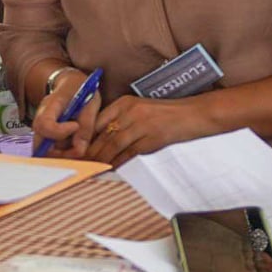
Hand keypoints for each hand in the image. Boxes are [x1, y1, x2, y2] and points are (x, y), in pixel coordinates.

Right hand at [30, 69, 101, 158]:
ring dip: (63, 154)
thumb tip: (79, 150)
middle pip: (39, 144)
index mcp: (50, 105)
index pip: (44, 124)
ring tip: (79, 143)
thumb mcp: (90, 102)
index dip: (60, 131)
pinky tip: (74, 144)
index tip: (76, 125)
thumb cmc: (81, 90)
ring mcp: (42, 128)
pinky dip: (62, 153)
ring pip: (45, 151)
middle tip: (78, 148)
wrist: (70, 83)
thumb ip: (86, 125)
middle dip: (59, 153)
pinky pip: (50, 150)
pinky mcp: (46, 135)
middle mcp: (40, 118)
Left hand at [85, 95, 215, 167]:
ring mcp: (141, 124)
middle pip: (102, 134)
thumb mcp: (141, 110)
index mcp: (125, 102)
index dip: (85, 136)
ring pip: (113, 145)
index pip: (98, 120)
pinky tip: (110, 170)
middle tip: (78, 163)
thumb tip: (103, 140)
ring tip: (90, 169)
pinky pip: (129, 153)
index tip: (76, 149)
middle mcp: (130, 111)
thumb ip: (122, 120)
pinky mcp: (151, 138)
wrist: (195, 114)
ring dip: (100, 159)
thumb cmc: (168, 114)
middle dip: (89, 151)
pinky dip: (117, 163)